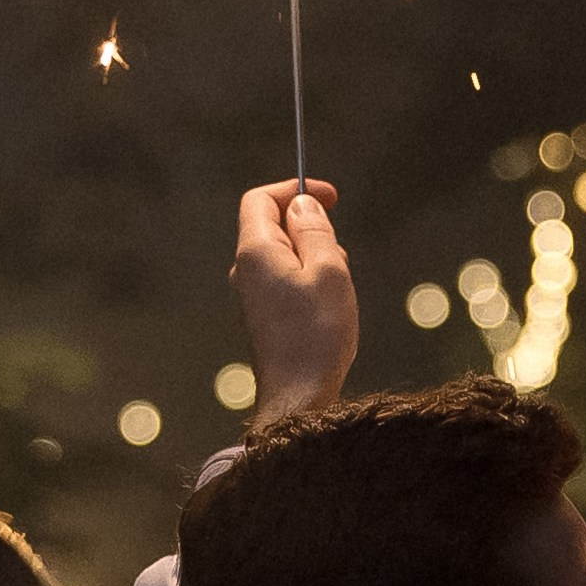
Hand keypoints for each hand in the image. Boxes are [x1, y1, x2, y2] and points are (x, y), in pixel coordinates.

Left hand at [231, 180, 356, 429]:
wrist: (298, 396)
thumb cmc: (317, 334)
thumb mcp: (329, 270)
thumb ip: (315, 230)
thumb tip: (302, 203)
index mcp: (256, 251)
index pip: (261, 199)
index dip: (294, 189)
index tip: (331, 197)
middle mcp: (245, 269)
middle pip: (273, 225)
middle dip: (311, 227)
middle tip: (340, 253)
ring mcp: (252, 294)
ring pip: (284, 254)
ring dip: (315, 256)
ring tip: (337, 286)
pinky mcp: (263, 314)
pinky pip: (285, 279)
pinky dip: (309, 278)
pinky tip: (329, 306)